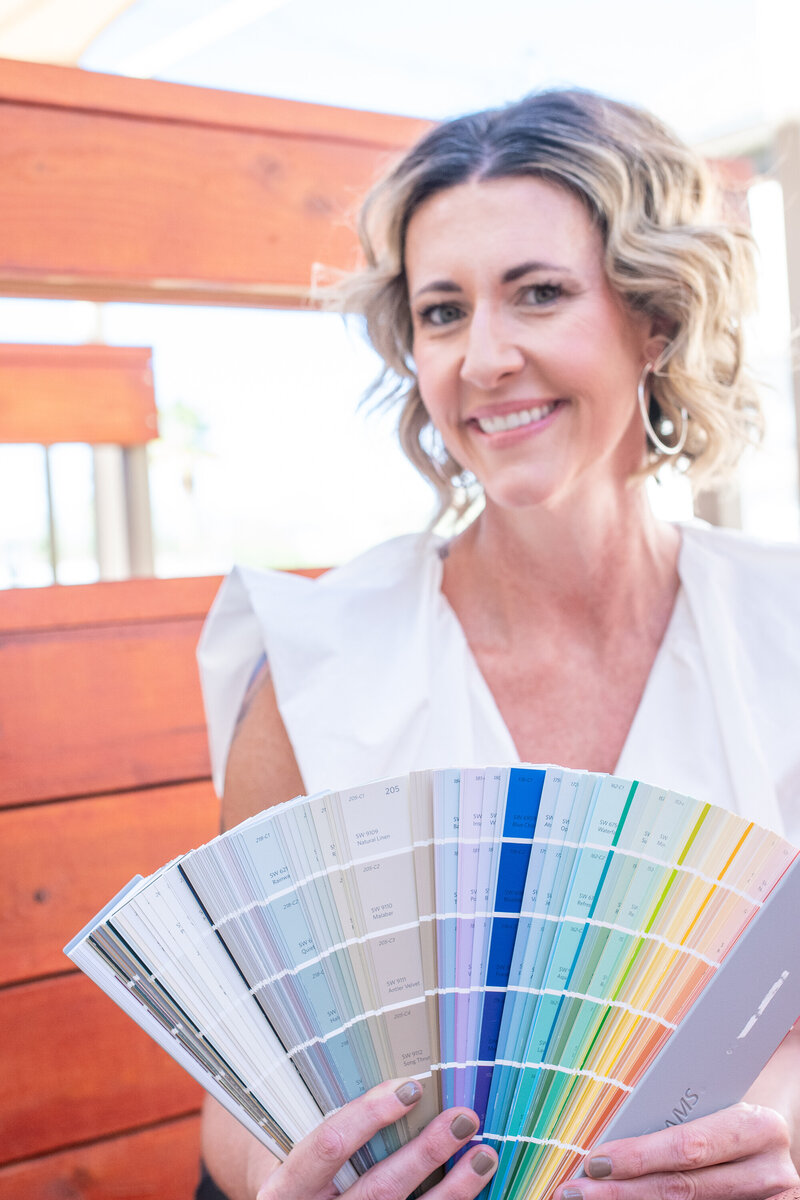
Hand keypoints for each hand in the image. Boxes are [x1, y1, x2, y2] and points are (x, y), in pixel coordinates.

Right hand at [257, 1077, 497, 1199]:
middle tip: (463, 1118)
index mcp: (288, 1186)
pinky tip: (471, 1189)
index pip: (331, 1145)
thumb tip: (397, 1087)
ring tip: (484, 1155)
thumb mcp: (296, 1156)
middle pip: (380, 1187)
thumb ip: (330, 1130)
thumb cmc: (302, 1181)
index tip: (412, 1088)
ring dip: (454, 1189)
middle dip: (427, 1152)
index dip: (370, 1115)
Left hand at [555, 1103, 798, 1199]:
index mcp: (759, 1127)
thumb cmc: (729, 1109)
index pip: (688, 1146)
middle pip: (682, 1189)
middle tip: (576, 1191)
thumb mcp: (714, 1103)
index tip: (594, 1162)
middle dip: (622, 1192)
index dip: (638, 1157)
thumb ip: (675, 1113)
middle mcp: (770, 1172)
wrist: (770, 1136)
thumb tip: (608, 1126)